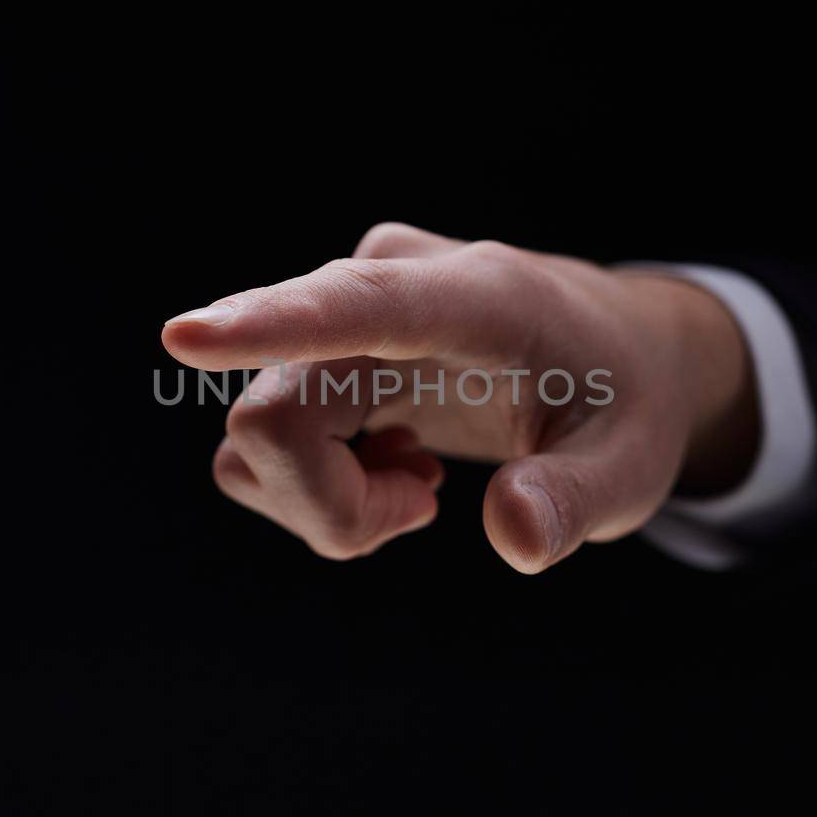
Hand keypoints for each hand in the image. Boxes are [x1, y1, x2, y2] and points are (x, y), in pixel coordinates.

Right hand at [161, 224, 757, 572]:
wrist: (614, 349)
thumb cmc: (625, 404)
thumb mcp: (634, 465)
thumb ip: (576, 501)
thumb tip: (510, 534)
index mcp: (475, 298)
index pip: (355, 307)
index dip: (268, 326)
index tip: (183, 337)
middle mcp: (390, 282)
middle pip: (275, 415)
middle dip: (329, 507)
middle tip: (422, 511)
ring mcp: (346, 305)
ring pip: (255, 435)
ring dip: (321, 498)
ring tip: (417, 486)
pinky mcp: (323, 338)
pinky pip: (263, 434)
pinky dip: (316, 482)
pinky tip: (395, 463)